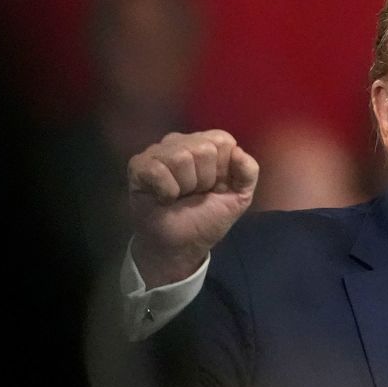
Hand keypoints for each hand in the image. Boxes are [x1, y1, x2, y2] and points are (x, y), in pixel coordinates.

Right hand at [128, 130, 258, 286]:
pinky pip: (158, 170)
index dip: (223, 169)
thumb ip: (248, 172)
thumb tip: (238, 151)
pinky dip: (166, 191)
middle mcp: (182, 142)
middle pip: (202, 149)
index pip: (223, 140)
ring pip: (180, 158)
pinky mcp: (138, 165)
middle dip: (204, 180)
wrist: (181, 245)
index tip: (214, 186)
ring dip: (185, 186)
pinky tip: (164, 198)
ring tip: (180, 196)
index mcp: (208, 145)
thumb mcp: (239, 197)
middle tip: (195, 194)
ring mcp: (158, 152)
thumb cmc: (208, 218)